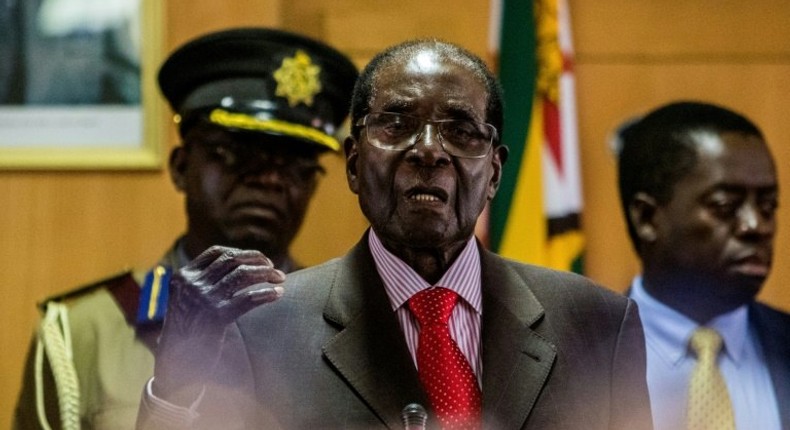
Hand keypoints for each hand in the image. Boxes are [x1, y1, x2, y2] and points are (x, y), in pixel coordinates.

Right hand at [152, 246, 284, 403]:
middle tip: (274, 268)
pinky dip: (267, 293)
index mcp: (183, 277)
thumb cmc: (187, 332)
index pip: (216, 253)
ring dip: (266, 273)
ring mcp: (204, 299)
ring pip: (242, 274)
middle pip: (232, 260)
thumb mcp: (188, 301)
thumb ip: (205, 284)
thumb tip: (242, 267)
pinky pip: (249, 298)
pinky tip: (278, 294)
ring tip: (280, 278)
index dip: (242, 253)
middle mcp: (192, 284)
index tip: (259, 259)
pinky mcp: (217, 316)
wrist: (176, 363)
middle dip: (257, 260)